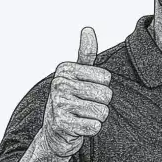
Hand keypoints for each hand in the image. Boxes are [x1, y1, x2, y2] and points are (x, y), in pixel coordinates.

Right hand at [41, 27, 112, 158]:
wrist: (55, 132)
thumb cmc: (71, 100)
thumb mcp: (77, 75)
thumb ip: (86, 54)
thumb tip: (88, 29)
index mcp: (65, 69)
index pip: (106, 77)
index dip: (101, 87)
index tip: (85, 91)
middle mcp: (59, 83)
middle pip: (106, 95)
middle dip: (101, 104)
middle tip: (84, 106)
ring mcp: (58, 104)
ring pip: (102, 112)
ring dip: (96, 118)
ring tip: (81, 116)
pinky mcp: (61, 124)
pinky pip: (95, 126)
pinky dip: (91, 129)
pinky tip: (79, 127)